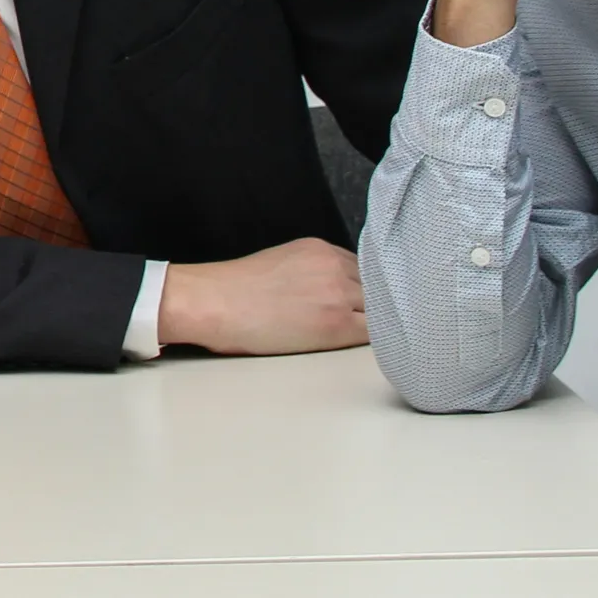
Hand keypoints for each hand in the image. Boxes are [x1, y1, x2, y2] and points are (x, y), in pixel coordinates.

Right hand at [157, 237, 365, 353]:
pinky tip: (371, 349)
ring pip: (382, 310)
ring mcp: (337, 292)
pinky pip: (376, 334)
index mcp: (318, 248)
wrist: (215, 303)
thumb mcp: (281, 263)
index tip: (364, 305)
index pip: (364, 268)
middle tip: (368, 326)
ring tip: (368, 340)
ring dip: (378, 324)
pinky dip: (379, 341)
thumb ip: (314, 271)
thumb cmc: (236, 291)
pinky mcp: (336, 323)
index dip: (367, 290)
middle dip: (374, 306)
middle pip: (378, 287)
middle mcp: (333, 264)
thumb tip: (334, 294)